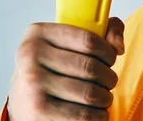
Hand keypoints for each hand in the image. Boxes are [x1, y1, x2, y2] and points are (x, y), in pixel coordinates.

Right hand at [7, 17, 124, 119]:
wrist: (23, 101)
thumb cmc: (53, 68)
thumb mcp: (70, 42)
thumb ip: (103, 30)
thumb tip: (118, 46)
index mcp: (38, 34)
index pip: (89, 40)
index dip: (108, 52)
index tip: (110, 59)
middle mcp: (31, 58)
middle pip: (92, 68)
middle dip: (109, 78)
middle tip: (107, 82)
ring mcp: (32, 86)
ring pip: (91, 93)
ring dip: (105, 98)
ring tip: (101, 98)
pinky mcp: (37, 113)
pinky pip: (84, 116)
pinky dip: (98, 116)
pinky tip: (94, 112)